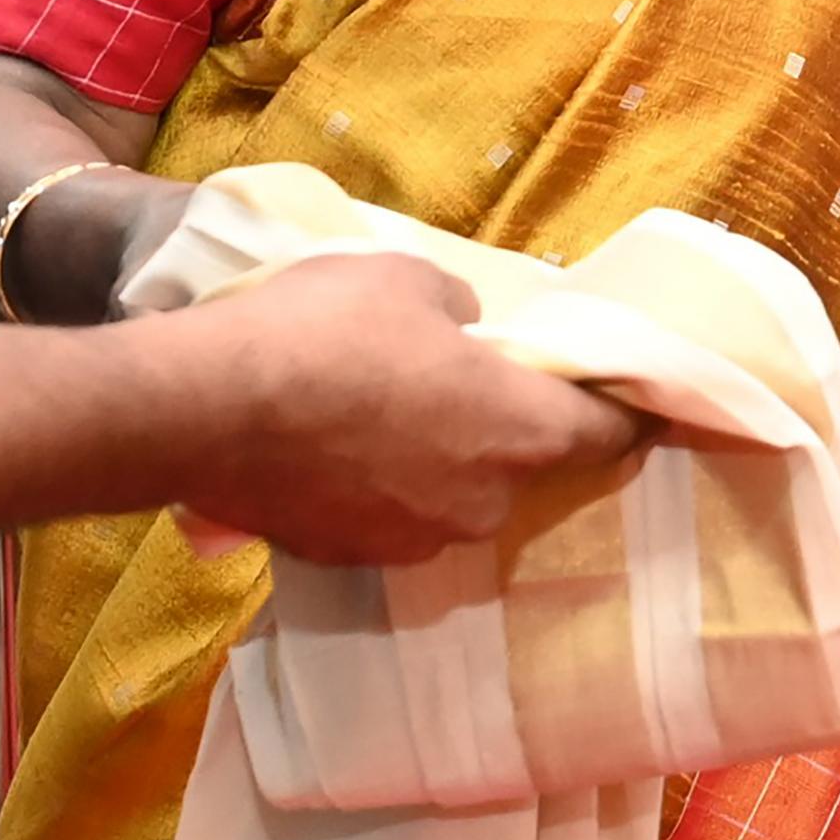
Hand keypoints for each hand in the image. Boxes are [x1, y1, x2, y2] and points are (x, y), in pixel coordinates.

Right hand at [178, 255, 648, 567]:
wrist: (198, 408)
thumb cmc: (324, 330)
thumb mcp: (410, 282)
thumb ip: (461, 311)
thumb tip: (465, 330)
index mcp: (520, 432)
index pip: (606, 435)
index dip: (624, 415)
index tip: (641, 406)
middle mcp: (482, 503)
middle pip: (521, 466)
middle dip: (504, 431)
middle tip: (469, 388)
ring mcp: (411, 542)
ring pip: (449, 496)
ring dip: (434, 462)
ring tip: (385, 415)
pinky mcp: (345, 557)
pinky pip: (385, 517)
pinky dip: (375, 489)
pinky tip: (335, 449)